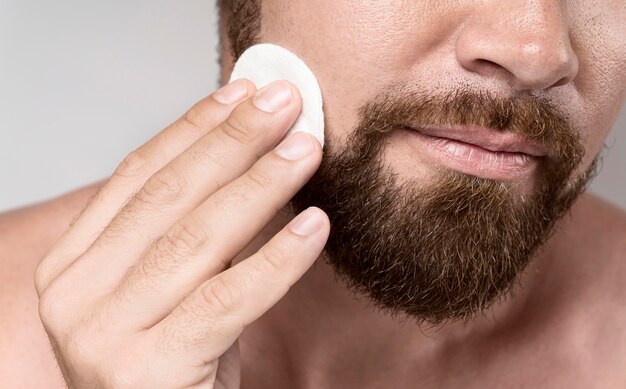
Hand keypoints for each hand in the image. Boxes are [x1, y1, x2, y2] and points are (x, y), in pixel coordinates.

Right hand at [34, 78, 328, 387]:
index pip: (137, 176)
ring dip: (260, 185)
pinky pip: (228, 300)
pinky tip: (314, 226)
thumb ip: (187, 232)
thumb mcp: (166, 291)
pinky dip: (277, 259)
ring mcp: (104, 334)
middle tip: (285, 104)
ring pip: (198, 239)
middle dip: (233, 142)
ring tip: (306, 150)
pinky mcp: (148, 371)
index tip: (241, 93)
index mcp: (72, 266)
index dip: (193, 128)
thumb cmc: (166, 366)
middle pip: (168, 197)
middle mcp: (75, 295)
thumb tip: (249, 157)